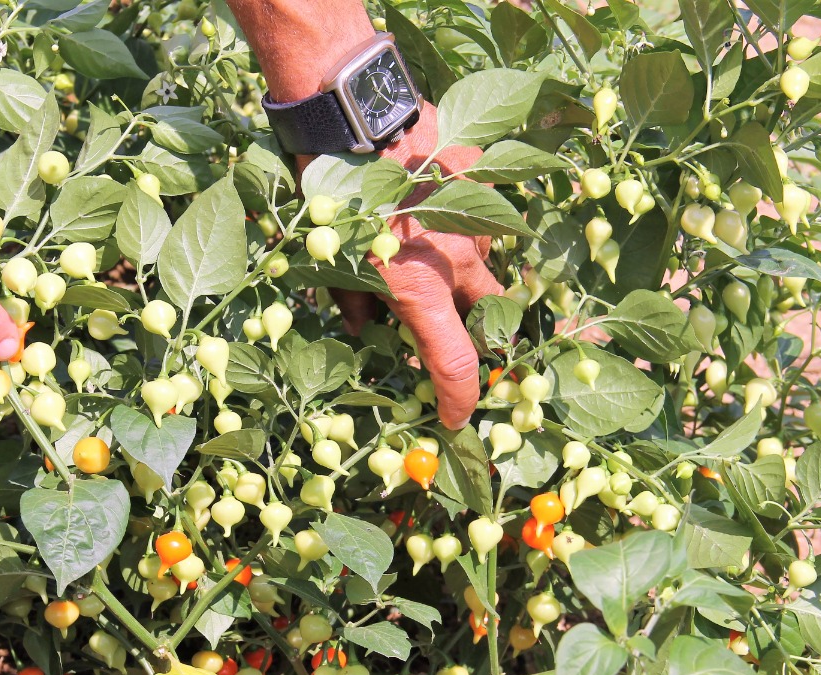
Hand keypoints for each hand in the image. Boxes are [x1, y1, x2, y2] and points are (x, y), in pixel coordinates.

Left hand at [303, 103, 502, 429]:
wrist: (350, 111)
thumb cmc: (329, 192)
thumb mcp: (330, 260)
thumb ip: (355, 305)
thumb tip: (367, 329)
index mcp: (420, 289)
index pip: (456, 366)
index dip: (459, 400)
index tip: (454, 417)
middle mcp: (458, 260)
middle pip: (490, 318)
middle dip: (480, 336)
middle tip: (458, 337)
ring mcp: (478, 215)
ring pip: (487, 263)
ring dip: (467, 274)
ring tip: (432, 257)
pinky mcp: (482, 175)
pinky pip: (485, 213)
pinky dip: (466, 223)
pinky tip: (436, 209)